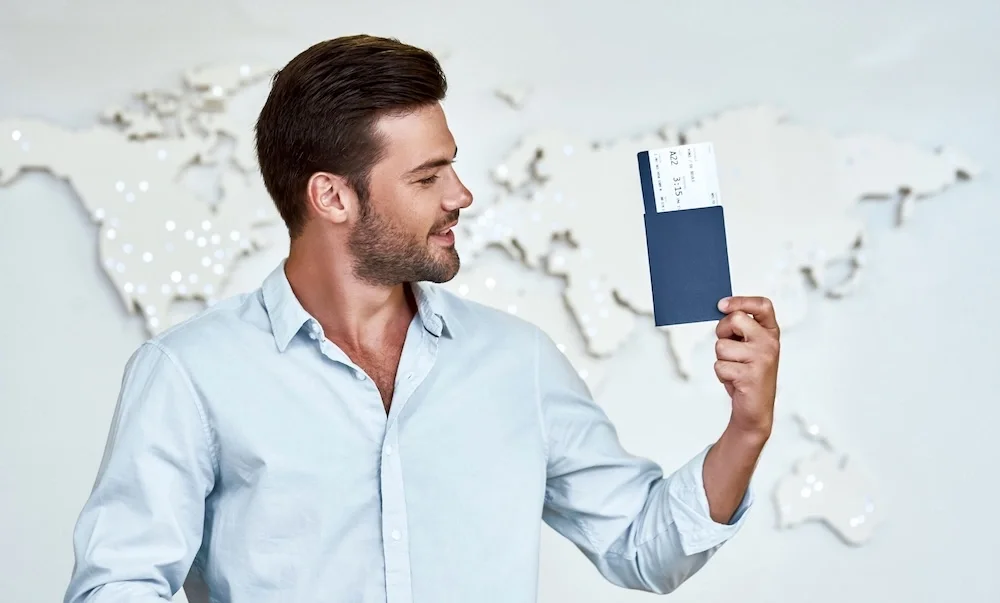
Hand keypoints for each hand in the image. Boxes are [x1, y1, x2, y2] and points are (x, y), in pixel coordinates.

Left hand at [714, 296, 779, 440]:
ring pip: (722, 346)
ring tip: (735, 369)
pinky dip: (721, 375)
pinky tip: (735, 381)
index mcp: (771, 332)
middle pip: (736, 319)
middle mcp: (770, 343)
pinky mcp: (751, 376)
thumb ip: (740, 329)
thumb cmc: (747, 374)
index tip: (721, 305)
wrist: (755, 409)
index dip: (741, 301)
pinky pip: (720, 366)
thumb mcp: (748, 347)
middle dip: (723, 332)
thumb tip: (722, 308)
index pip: (763, 305)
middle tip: (729, 349)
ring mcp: (762, 359)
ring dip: (721, 359)